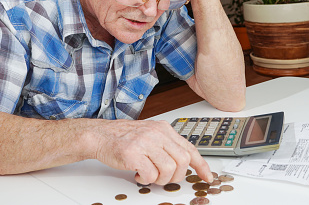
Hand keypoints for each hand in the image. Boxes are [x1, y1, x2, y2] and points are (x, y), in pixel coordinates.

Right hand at [93, 119, 212, 184]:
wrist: (101, 135)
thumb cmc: (124, 137)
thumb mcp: (150, 134)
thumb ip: (166, 145)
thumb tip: (183, 163)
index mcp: (164, 129)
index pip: (190, 148)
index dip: (201, 165)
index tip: (207, 176)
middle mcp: (157, 133)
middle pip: (182, 161)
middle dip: (176, 176)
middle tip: (164, 177)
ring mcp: (145, 142)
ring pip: (168, 169)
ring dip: (159, 179)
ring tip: (149, 175)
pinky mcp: (133, 153)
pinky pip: (150, 174)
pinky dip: (146, 179)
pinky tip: (139, 174)